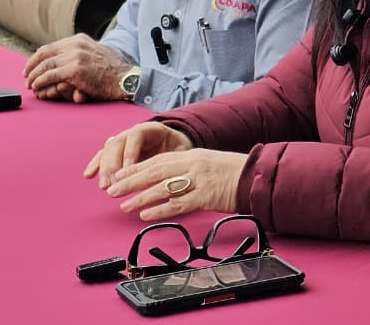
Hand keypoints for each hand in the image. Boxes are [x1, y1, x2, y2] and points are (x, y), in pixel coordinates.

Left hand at [24, 34, 132, 102]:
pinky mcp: (74, 70)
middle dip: (32, 66)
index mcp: (79, 39)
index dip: (37, 57)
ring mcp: (75, 57)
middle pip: (44, 54)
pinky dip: (40, 82)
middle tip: (26, 76)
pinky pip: (50, 76)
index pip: (51, 46)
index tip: (31, 66)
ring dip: (34, 76)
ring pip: (45, 65)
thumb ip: (81, 54)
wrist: (126, 78)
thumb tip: (68, 60)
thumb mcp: (97, 53)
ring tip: (30, 85)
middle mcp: (75, 45)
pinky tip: (37, 87)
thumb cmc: (114, 71)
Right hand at [84, 122, 194, 188]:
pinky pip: (103, 155)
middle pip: (118, 143)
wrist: (176, 144)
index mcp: (151, 129)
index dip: (130, 153)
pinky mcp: (117, 150)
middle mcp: (133, 132)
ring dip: (104, 168)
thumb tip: (172, 171)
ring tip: (104, 185)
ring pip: (108, 150)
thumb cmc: (179, 149)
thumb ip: (175, 158)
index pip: (136, 136)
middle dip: (113, 164)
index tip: (127, 171)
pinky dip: (96, 164)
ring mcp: (123, 140)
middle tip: (112, 183)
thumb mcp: (182, 151)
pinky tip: (88, 175)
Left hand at [103, 148, 247, 220]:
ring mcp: (199, 180)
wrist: (256, 176)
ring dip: (141, 196)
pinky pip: (178, 204)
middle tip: (112, 190)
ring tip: (124, 205)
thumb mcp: (208, 163)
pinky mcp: (205, 196)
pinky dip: (160, 209)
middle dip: (131, 181)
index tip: (119, 175)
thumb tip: (166, 178)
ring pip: (163, 187)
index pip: (158, 159)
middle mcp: (192, 165)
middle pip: (155, 171)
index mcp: (192, 155)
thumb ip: (188, 168)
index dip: (136, 168)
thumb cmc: (233, 172)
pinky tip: (146, 214)